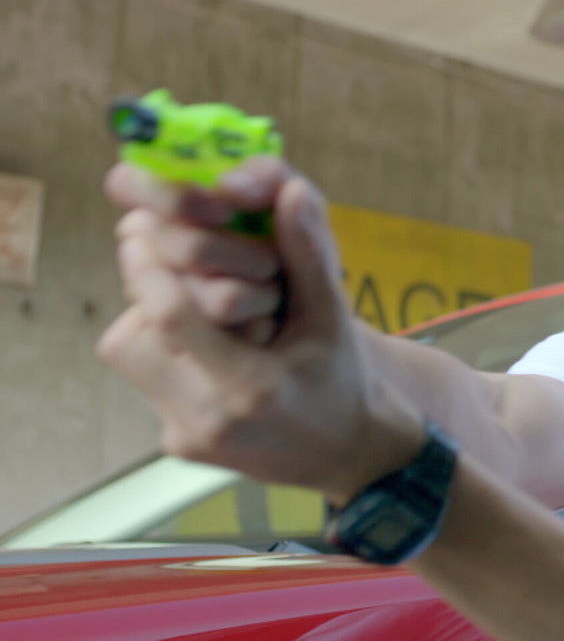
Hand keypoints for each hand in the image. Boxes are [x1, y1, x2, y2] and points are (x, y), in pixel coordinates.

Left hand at [98, 157, 421, 499]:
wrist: (355, 454)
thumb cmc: (345, 382)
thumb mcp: (333, 319)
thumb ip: (308, 256)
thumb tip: (289, 191)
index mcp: (251, 387)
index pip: (170, 317)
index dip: (146, 268)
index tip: (139, 231)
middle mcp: (209, 420)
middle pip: (128, 342)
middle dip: (139, 298)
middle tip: (162, 267)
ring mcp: (189, 439)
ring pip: (133, 362)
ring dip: (153, 327)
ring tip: (195, 311)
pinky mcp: (180, 447)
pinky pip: (151, 385)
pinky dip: (171, 358)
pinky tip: (211, 351)